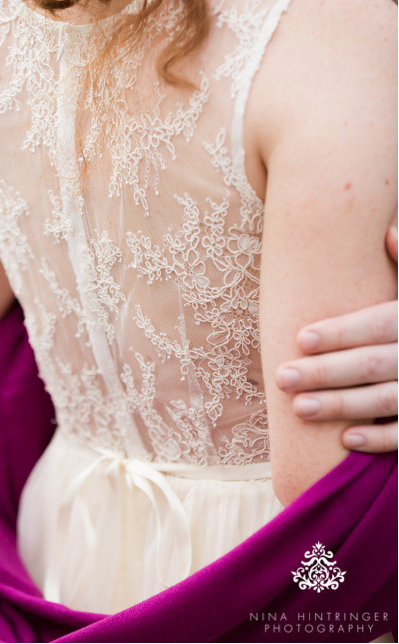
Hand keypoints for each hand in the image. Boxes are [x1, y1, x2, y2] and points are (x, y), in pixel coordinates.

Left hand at [275, 225, 397, 452]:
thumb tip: (388, 231)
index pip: (375, 325)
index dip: (340, 332)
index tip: (300, 339)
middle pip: (371, 365)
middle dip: (325, 372)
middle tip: (283, 377)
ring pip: (385, 400)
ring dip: (342, 406)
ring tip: (300, 408)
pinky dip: (381, 438)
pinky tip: (347, 440)